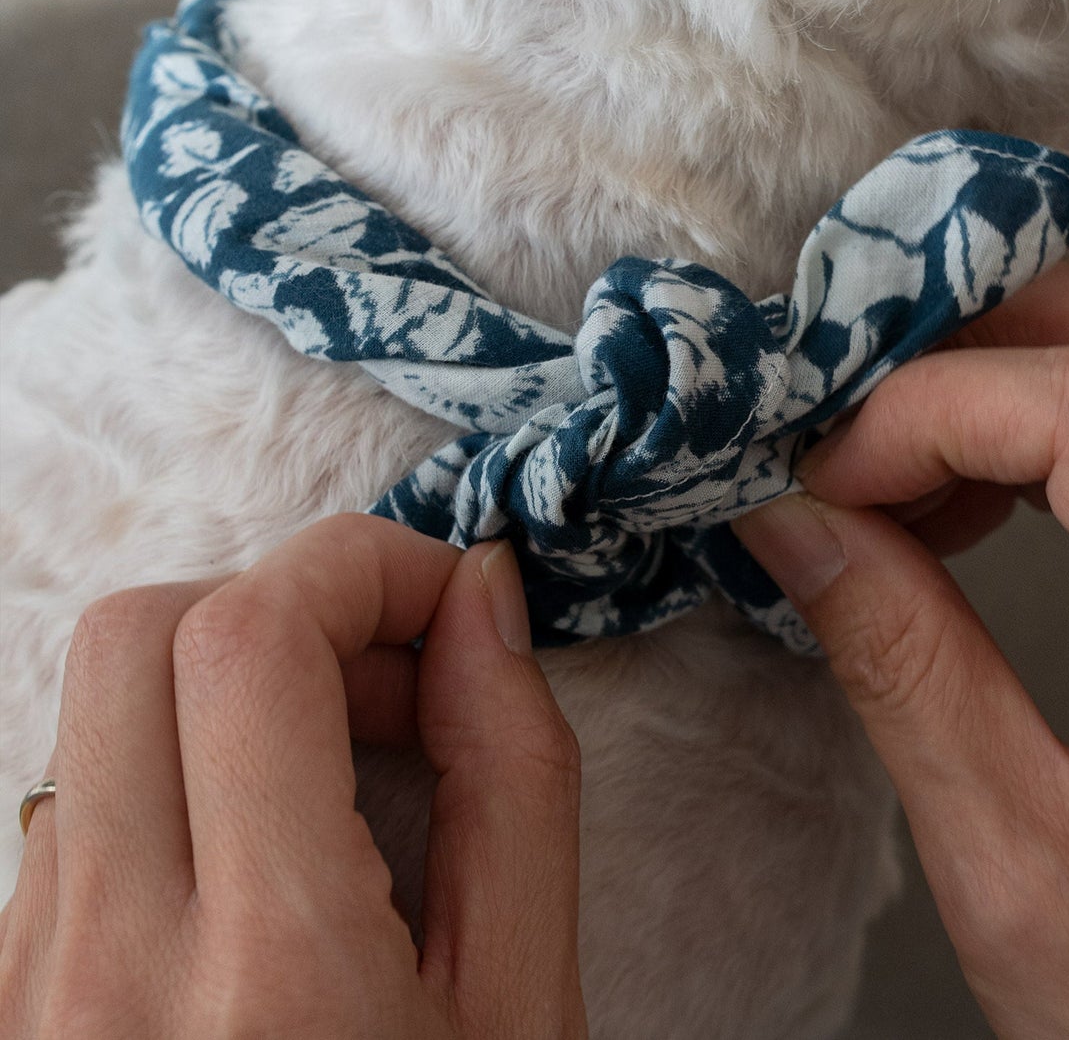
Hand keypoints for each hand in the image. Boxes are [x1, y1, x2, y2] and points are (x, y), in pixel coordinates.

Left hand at [0, 516, 585, 1038]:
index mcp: (272, 976)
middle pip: (140, 635)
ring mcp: (26, 996)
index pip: (250, 641)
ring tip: (342, 766)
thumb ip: (515, 775)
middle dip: (286, 601)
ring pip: (93, 714)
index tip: (446, 595)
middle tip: (391, 676)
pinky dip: (177, 764)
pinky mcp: (1, 1010)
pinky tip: (268, 844)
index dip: (358, 565)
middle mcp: (105, 974)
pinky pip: (72, 806)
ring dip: (229, 681)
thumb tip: (478, 601)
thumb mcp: (524, 1006)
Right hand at [735, 249, 1068, 1038]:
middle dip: (985, 330)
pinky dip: (1066, 416)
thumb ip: (902, 666)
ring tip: (912, 470)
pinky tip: (983, 496)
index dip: (936, 404)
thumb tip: (797, 518)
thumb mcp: (1010, 872)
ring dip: (1022, 366)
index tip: (835, 473)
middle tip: (868, 419)